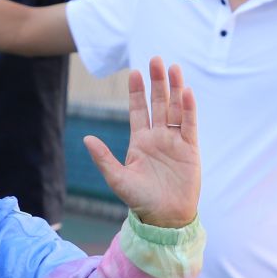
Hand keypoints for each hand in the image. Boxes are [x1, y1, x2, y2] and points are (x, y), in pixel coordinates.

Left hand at [84, 57, 199, 228]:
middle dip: (157, 82)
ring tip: (173, 68)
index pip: (138, 110)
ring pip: (175, 110)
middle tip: (156, 59)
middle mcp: (158, 137)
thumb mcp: (117, 179)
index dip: (136, 91)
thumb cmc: (140, 201)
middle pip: (158, 103)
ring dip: (174, 89)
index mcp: (139, 141)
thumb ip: (103, 158)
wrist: (165, 218)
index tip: (134, 72)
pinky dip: (188, 109)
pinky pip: (189, 125)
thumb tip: (86, 138)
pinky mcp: (190, 150)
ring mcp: (175, 142)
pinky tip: (186, 92)